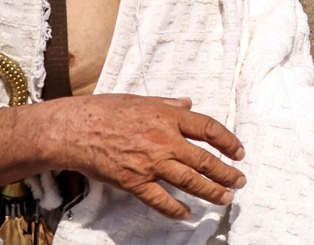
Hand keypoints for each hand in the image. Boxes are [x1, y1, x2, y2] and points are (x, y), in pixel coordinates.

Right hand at [0, 94, 245, 219]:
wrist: (73, 129)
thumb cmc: (105, 110)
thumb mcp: (142, 99)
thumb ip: (169, 104)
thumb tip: (189, 105)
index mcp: (169, 117)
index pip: (209, 129)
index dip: (229, 142)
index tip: (239, 152)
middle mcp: (165, 141)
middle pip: (205, 160)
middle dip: (226, 173)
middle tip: (240, 181)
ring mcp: (150, 163)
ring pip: (189, 181)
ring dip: (211, 191)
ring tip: (225, 198)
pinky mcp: (133, 182)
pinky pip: (160, 200)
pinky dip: (175, 209)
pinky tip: (187, 214)